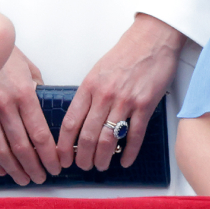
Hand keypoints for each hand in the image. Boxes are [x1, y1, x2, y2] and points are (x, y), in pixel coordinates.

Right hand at [0, 46, 60, 184]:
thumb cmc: (2, 52)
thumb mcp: (28, 68)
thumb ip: (38, 90)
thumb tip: (44, 109)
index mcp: (23, 93)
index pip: (40, 135)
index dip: (49, 156)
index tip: (56, 166)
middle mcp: (5, 104)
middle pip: (22, 147)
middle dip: (34, 167)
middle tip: (42, 177)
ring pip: (2, 149)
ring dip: (15, 169)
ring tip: (24, 178)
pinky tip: (2, 168)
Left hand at [57, 13, 182, 171]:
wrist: (149, 42)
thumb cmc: (122, 56)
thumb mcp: (96, 72)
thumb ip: (88, 94)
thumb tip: (79, 118)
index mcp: (88, 86)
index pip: (70, 121)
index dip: (64, 143)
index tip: (61, 156)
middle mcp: (104, 95)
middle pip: (88, 134)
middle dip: (82, 156)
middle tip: (82, 167)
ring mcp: (125, 102)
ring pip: (109, 138)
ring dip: (103, 157)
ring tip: (100, 166)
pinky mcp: (145, 106)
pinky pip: (135, 135)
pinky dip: (129, 152)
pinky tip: (124, 161)